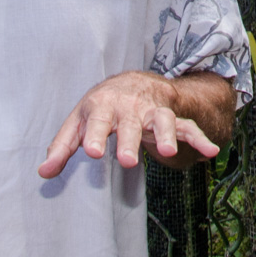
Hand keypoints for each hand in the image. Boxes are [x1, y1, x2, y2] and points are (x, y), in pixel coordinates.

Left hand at [39, 70, 221, 176]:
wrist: (133, 82)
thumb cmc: (101, 107)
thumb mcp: (78, 121)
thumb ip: (62, 147)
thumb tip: (43, 173)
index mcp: (103, 107)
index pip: (96, 122)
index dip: (93, 136)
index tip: (90, 152)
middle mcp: (130, 108)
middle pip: (130, 124)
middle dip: (129, 141)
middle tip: (126, 161)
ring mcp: (153, 112)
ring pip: (162, 122)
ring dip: (165, 136)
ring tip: (167, 153)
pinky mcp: (171, 118)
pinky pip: (188, 128)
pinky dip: (200, 138)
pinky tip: (211, 152)